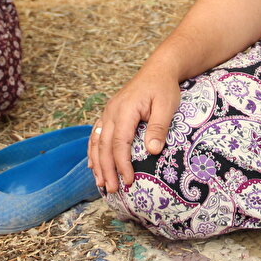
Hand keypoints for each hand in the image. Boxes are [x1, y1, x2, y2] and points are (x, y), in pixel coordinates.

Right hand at [89, 65, 182, 193]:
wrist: (158, 69)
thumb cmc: (164, 88)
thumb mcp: (167, 105)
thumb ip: (159, 127)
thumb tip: (152, 151)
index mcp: (125, 110)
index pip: (120, 142)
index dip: (122, 163)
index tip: (129, 180)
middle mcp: (112, 111)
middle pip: (104, 145)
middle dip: (107, 169)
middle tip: (112, 190)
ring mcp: (108, 112)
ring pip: (96, 141)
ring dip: (97, 163)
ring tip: (100, 183)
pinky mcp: (109, 113)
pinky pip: (96, 134)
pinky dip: (93, 151)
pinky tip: (93, 164)